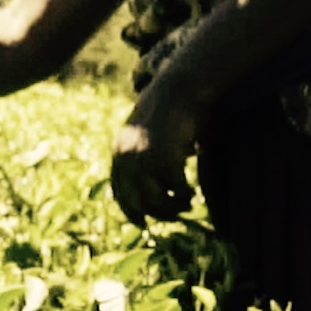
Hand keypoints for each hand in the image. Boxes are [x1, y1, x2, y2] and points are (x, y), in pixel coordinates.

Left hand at [109, 89, 203, 222]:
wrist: (177, 88)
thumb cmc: (168, 108)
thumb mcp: (147, 133)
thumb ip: (144, 155)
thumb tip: (156, 182)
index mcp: (119, 153)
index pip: (120, 193)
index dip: (132, 211)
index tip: (144, 223)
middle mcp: (126, 159)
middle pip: (139, 202)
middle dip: (159, 213)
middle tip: (178, 214)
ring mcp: (143, 160)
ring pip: (156, 200)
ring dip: (173, 207)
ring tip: (186, 203)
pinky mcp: (163, 158)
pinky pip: (174, 189)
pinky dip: (183, 194)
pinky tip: (192, 193)